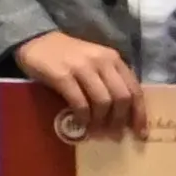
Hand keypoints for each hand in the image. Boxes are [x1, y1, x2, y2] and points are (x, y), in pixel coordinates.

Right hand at [13, 31, 143, 126]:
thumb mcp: (95, 62)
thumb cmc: (67, 55)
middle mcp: (101, 61)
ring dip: (101, 121)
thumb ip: (109, 80)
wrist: (36, 41)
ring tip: (96, 131)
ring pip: (103, 101)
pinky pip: (80, 102)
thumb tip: (122, 114)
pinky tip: (81, 123)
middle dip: (119, 120)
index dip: (139, 114)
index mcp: (113, 59)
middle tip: (114, 134)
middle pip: (121, 97)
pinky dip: (83, 117)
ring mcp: (81, 67)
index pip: (134, 89)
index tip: (140, 133)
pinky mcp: (62, 76)